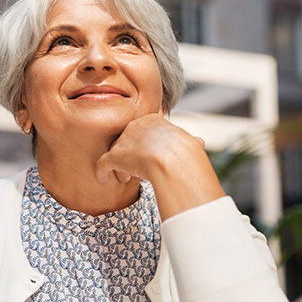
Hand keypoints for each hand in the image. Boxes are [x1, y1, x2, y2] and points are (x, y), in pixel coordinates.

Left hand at [94, 113, 224, 218]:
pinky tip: (102, 180)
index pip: (142, 131)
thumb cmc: (185, 152)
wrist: (173, 158)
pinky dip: (101, 172)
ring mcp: (123, 141)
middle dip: (130, 154)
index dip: (144, 145)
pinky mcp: (114, 156)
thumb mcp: (189, 143)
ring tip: (127, 178)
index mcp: (152, 120)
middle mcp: (135, 126)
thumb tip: (199, 143)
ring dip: (120, 165)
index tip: (149, 156)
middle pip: (127, 140)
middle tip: (137, 167)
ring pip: (115, 152)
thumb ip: (189, 142)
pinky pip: (102, 164)